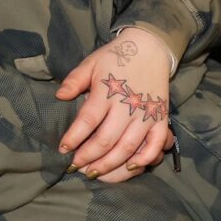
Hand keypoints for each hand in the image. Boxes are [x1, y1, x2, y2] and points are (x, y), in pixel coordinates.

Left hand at [55, 28, 173, 182]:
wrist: (150, 48)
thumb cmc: (115, 57)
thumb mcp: (91, 63)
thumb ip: (74, 81)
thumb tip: (59, 96)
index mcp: (107, 92)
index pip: (88, 120)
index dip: (74, 138)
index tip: (63, 149)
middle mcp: (127, 106)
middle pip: (106, 139)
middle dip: (88, 157)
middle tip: (75, 167)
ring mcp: (146, 114)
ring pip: (128, 147)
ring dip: (110, 164)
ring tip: (94, 173)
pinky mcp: (161, 118)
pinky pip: (156, 144)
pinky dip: (146, 158)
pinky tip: (130, 167)